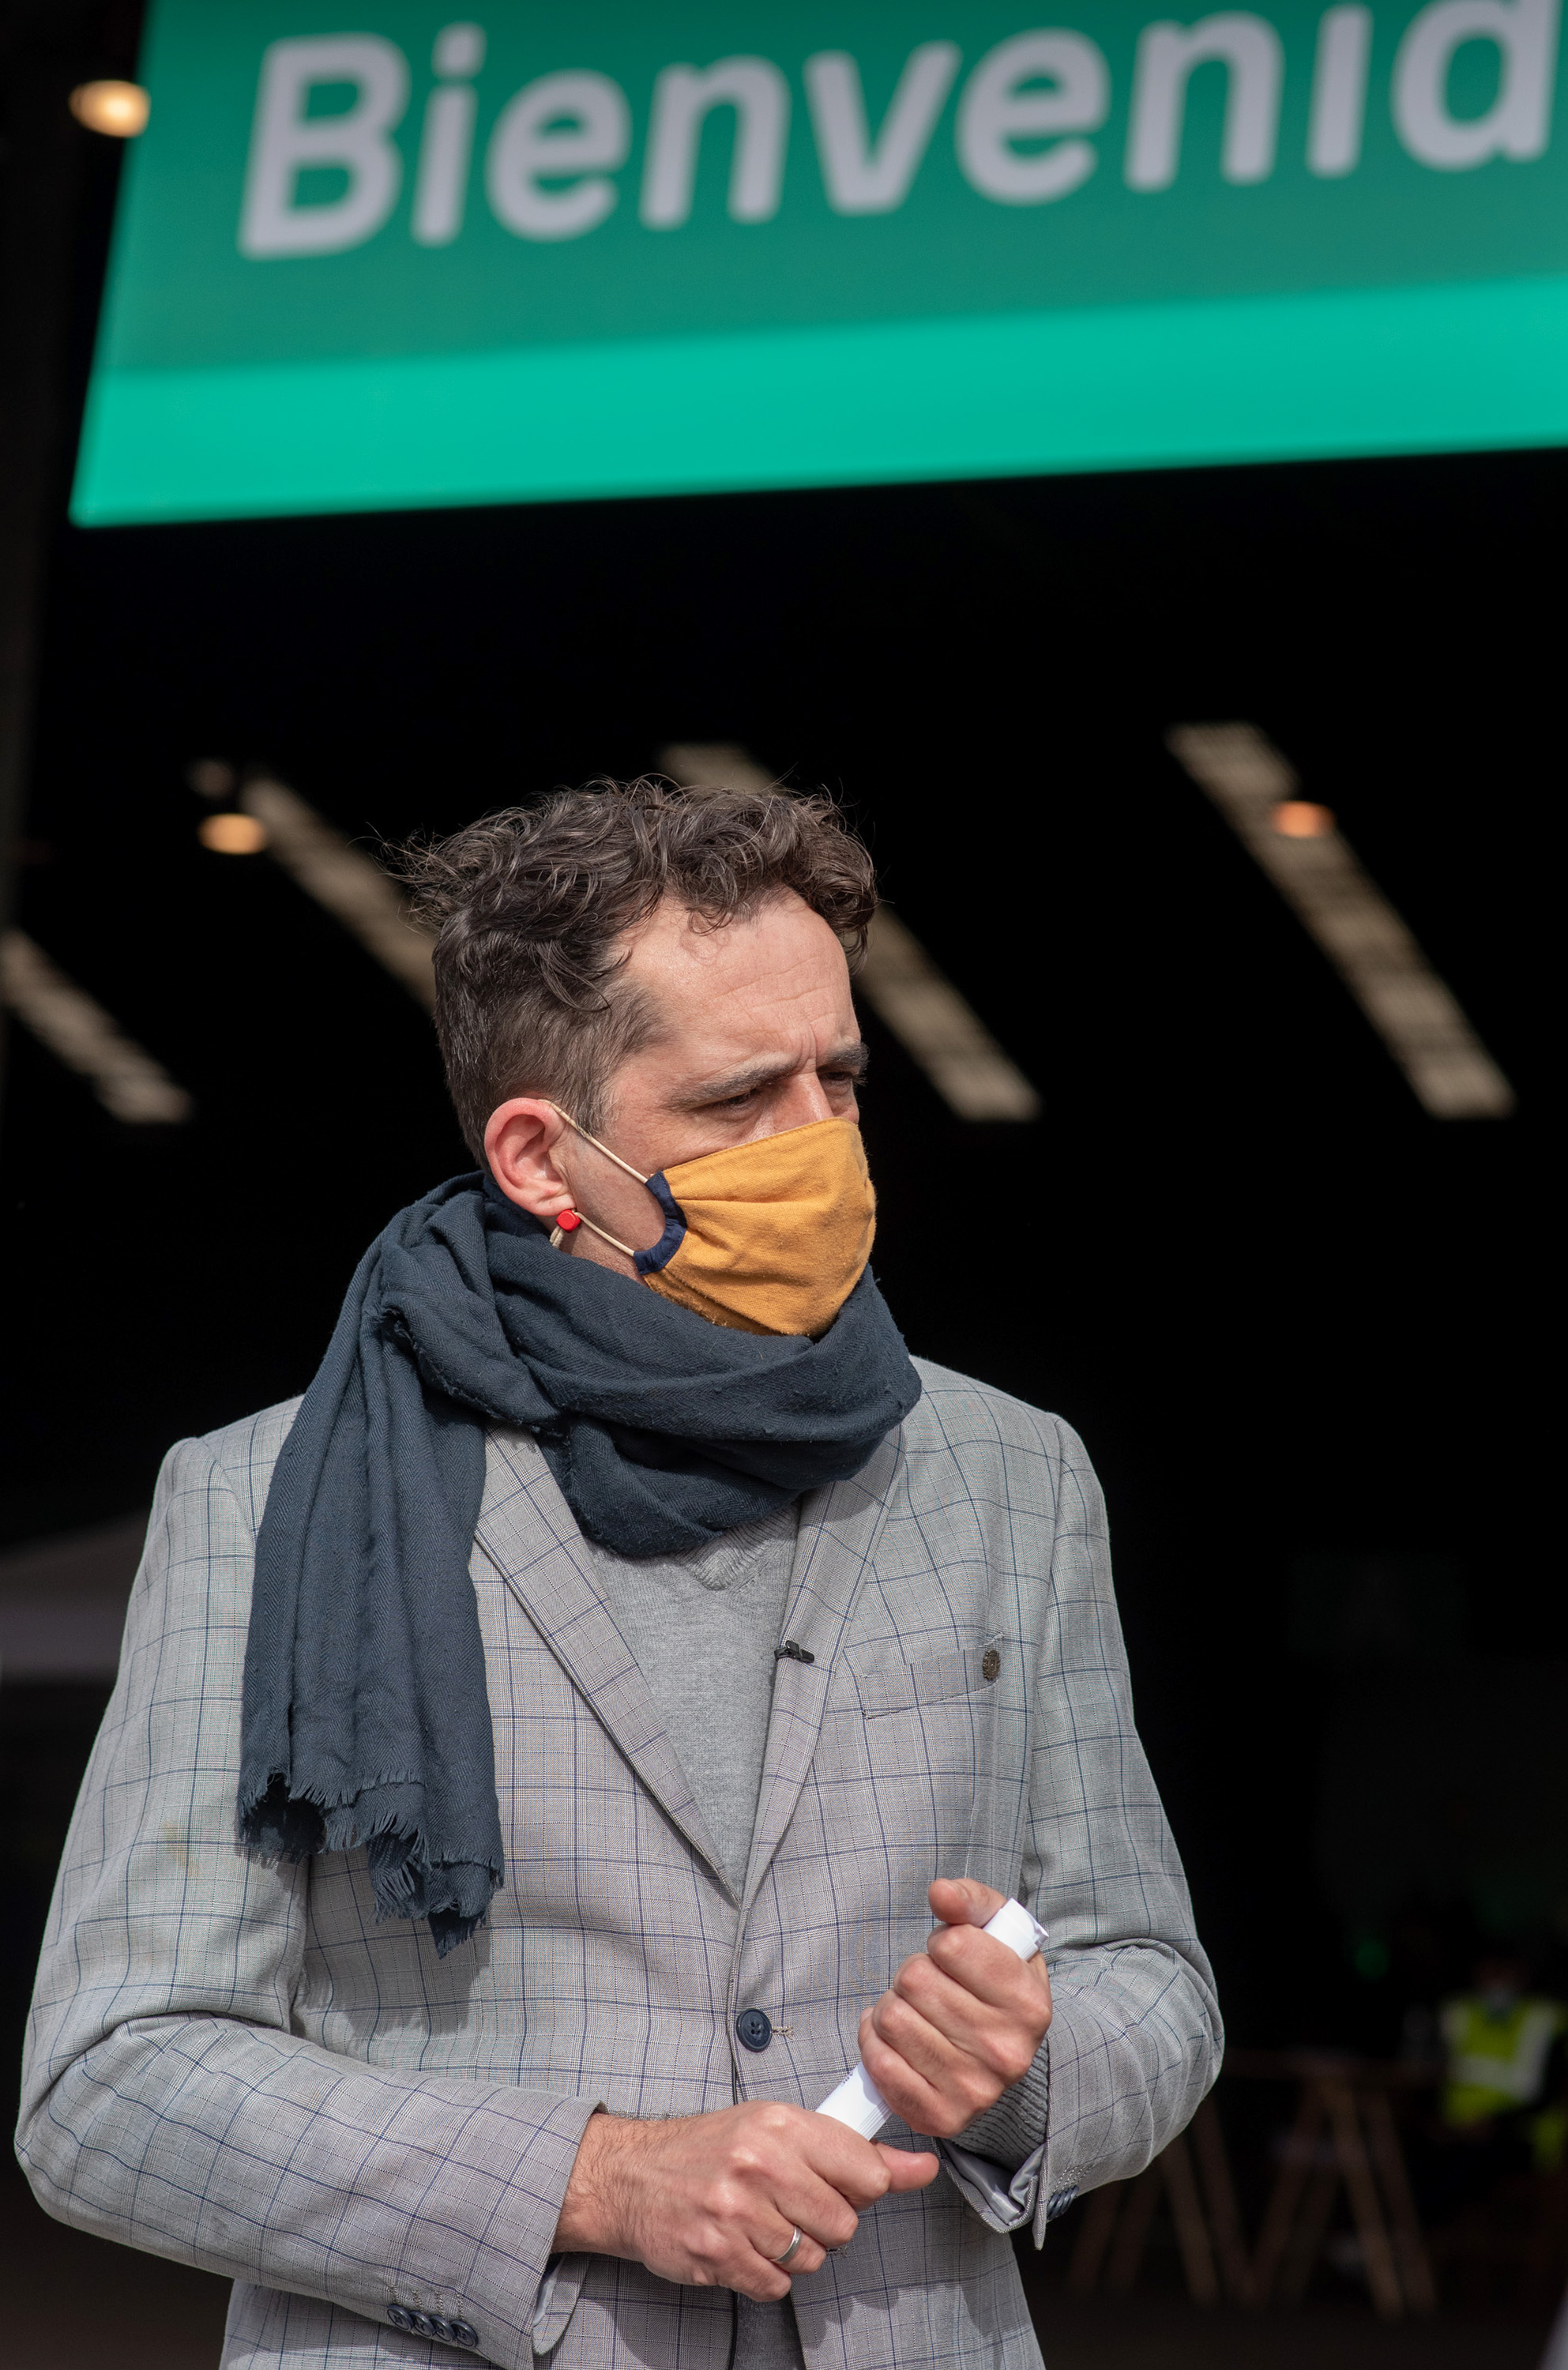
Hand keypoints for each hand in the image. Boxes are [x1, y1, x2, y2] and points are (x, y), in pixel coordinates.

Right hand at [554, 2100, 937, 2299]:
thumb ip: (850, 2150)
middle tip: (792, 2205)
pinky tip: (742, 2246)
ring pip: (811, 2259)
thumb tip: (923, 2168)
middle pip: (843, 2224)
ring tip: (761, 2223)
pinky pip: (775, 2286)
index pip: (867, 2173)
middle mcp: (760, 2165)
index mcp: (781, 2125)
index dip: (865, 2187)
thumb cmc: (712, 2149)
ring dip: (794, 2251)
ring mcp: (735, 2213)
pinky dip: (765, 2274)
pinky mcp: (715, 2255)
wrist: (632, 2176)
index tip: (849, 2186)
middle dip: (826, 2223)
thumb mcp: (777, 2128)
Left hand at [857, 1879, 1051, 2140]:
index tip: (953, 1955)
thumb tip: (940, 1893)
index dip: (942, 1942)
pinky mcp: (941, 2118)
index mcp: (1029, 2003)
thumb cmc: (991, 1978)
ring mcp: (976, 2091)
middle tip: (931, 1987)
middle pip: (915, 1981)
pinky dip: (874, 2042)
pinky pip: (880, 2065)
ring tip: (915, 2012)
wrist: (999, 2049)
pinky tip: (895, 2040)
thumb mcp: (995, 1931)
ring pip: (892, 2019)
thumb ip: (969, 1901)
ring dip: (891, 2006)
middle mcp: (1008, 2053)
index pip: (952, 1945)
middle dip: (913, 1974)